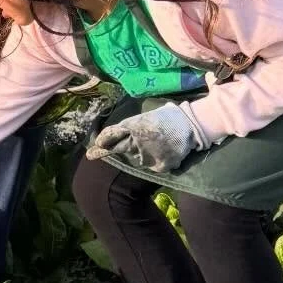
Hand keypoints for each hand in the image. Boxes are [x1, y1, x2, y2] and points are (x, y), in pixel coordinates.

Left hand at [86, 103, 206, 172]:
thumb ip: (133, 126)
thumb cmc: (169, 117)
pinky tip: (167, 152)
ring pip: (139, 158)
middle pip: (118, 149)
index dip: (103, 140)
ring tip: (159, 144)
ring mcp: (146, 155)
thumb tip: (119, 132)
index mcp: (133, 127)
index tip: (96, 145)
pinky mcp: (158, 165)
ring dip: (144, 153)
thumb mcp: (148, 117)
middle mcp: (136, 142)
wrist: (191, 124)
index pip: (111, 134)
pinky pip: (154, 165)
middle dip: (104, 152)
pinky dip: (159, 161)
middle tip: (91, 155)